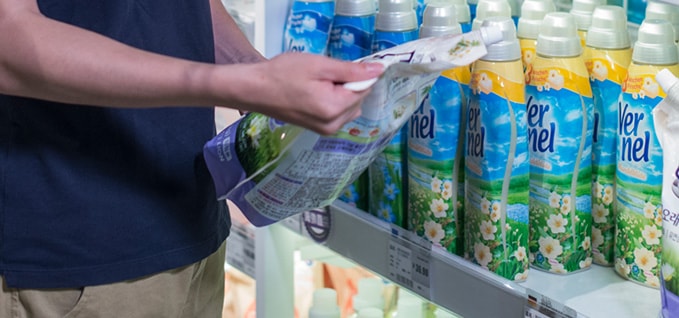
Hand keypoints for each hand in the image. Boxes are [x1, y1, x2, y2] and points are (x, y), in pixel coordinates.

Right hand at [230, 53, 383, 134]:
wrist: (255, 90)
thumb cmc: (283, 73)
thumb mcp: (320, 66)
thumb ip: (352, 71)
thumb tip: (379, 70)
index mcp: (335, 109)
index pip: (364, 89)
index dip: (355, 75)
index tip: (336, 68)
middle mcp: (333, 125)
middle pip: (358, 100)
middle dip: (347, 85)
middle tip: (322, 76)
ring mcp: (326, 130)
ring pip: (349, 107)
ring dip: (340, 93)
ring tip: (316, 85)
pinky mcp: (319, 129)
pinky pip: (338, 113)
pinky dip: (333, 101)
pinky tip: (313, 93)